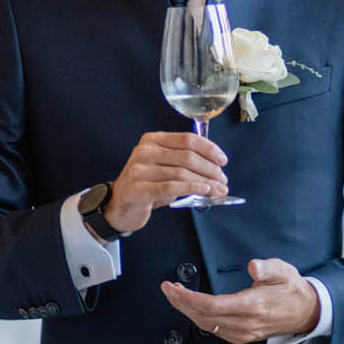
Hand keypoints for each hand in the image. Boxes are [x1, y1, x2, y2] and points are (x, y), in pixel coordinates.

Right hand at [104, 132, 228, 235]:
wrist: (119, 205)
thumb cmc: (146, 185)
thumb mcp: (162, 166)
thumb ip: (182, 160)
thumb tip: (215, 166)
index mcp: (152, 140)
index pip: (187, 139)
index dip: (209, 149)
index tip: (223, 160)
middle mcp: (144, 151)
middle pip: (187, 156)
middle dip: (210, 169)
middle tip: (223, 179)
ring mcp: (139, 169)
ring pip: (182, 172)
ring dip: (205, 181)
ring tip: (218, 189)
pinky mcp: (138, 188)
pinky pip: (171, 187)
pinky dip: (192, 188)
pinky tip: (204, 190)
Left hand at [161, 257, 320, 343]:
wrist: (306, 312)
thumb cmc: (292, 289)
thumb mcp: (283, 271)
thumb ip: (267, 268)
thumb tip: (253, 266)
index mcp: (252, 306)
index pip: (211, 306)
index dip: (188, 298)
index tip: (173, 287)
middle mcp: (245, 323)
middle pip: (203, 317)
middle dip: (181, 303)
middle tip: (167, 289)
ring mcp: (243, 332)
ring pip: (206, 325)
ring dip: (187, 311)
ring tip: (175, 295)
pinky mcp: (242, 336)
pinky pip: (214, 330)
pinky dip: (199, 318)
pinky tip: (192, 308)